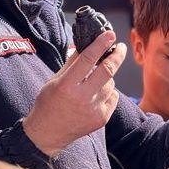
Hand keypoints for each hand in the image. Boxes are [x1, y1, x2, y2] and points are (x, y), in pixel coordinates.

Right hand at [23, 31, 126, 156]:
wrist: (48, 134)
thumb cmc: (49, 103)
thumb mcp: (54, 80)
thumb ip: (72, 63)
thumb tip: (88, 45)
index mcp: (66, 85)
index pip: (87, 59)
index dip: (100, 44)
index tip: (110, 35)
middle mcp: (81, 97)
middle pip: (107, 71)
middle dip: (117, 56)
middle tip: (120, 47)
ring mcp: (93, 109)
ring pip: (110, 84)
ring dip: (106, 78)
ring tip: (94, 82)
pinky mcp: (101, 118)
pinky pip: (112, 97)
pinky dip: (107, 92)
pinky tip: (95, 96)